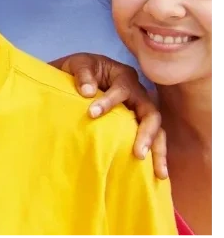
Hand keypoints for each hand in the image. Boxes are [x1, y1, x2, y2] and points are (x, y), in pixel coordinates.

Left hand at [55, 53, 167, 178]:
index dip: (108, 102)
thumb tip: (87, 92)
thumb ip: (82, 75)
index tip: (91, 113)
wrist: (80, 75)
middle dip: (147, 134)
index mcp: (124, 76)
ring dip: (158, 150)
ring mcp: (140, 108)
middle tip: (138, 154)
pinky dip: (154, 154)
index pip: (122, 90)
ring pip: (157, 129)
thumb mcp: (78, 64)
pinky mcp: (138, 122)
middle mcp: (138, 93)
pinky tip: (155, 173)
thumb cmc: (80, 69)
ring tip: (159, 173)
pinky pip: (151, 138)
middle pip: (151, 113)